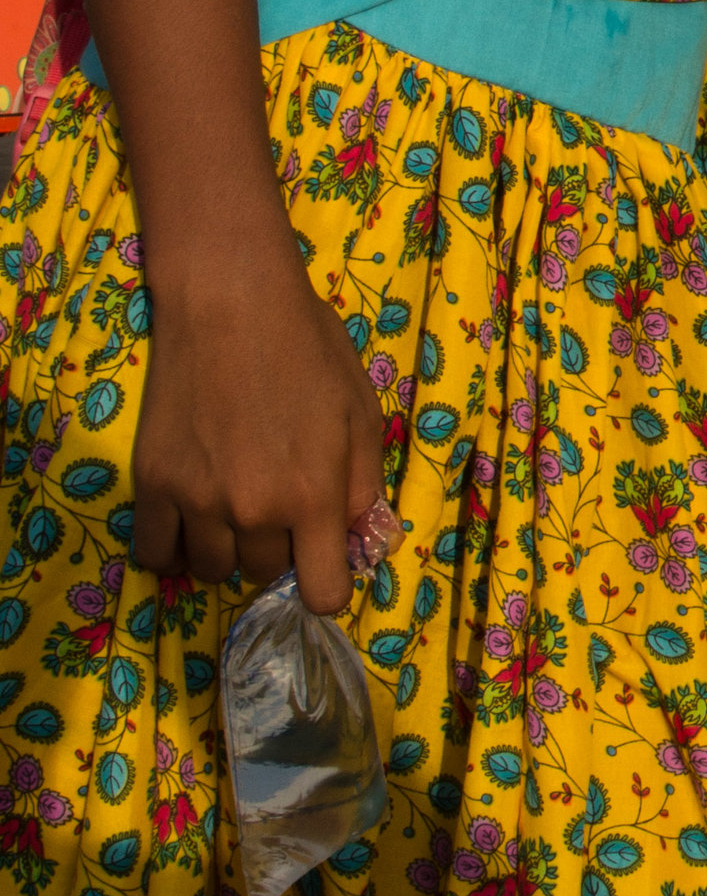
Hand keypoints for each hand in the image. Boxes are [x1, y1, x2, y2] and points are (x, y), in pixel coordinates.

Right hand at [130, 257, 385, 611]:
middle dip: (279, 549)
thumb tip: (360, 540)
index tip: (321, 564)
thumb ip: (365, 485)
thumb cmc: (306, 347)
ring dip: (228, 549)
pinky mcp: (153, 484)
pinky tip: (189, 521)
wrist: (229, 301)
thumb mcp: (360, 410)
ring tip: (234, 505)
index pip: (323, 594)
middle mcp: (255, 510)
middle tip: (277, 503)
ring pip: (212, 570)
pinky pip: (155, 554)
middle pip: (266, 575)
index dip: (327, 586)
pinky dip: (173, 548)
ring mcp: (198, 501)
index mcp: (313, 496)